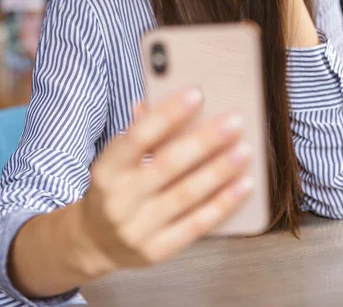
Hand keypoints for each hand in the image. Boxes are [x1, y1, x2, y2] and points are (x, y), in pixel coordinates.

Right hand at [78, 88, 252, 273]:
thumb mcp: (116, 160)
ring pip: (186, 195)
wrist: (95, 242)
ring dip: (219, 171)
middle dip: (204, 141)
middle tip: (234, 121)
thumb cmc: (114, 188)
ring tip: (244, 150)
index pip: (138, 136)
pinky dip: (223, 204)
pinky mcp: (157, 251)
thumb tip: (160, 98)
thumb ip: (138, 131)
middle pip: (167, 164)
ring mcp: (137, 228)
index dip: (167, 114)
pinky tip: (243, 185)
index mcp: (107, 169)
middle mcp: (120, 199)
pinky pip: (196, 225)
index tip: (197, 94)